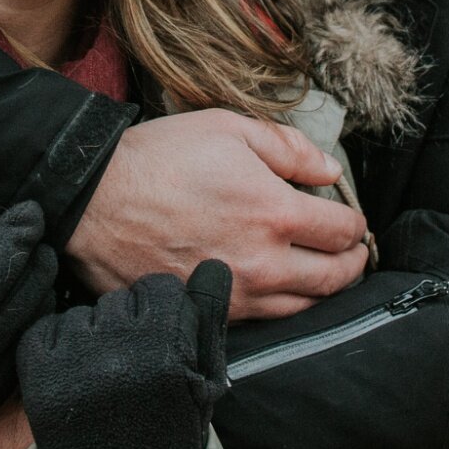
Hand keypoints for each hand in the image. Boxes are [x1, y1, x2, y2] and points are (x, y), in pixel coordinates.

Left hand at [18, 260, 231, 448]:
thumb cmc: (169, 432)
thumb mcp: (202, 378)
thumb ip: (209, 317)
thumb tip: (213, 265)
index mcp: (166, 350)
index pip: (158, 287)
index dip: (161, 314)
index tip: (160, 343)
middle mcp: (118, 351)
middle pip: (119, 299)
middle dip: (127, 326)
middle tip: (131, 368)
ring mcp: (73, 361)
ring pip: (83, 314)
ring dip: (91, 338)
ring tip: (103, 380)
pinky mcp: (37, 371)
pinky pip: (46, 329)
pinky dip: (56, 348)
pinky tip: (73, 379)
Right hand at [66, 111, 365, 318]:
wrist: (93, 203)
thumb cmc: (158, 159)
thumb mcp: (227, 129)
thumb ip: (288, 148)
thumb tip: (329, 171)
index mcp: (276, 214)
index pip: (344, 232)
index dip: (355, 224)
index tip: (350, 220)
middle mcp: (265, 264)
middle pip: (335, 278)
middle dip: (351, 263)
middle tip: (350, 252)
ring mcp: (237, 295)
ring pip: (304, 306)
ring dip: (321, 290)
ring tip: (321, 272)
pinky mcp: (209, 312)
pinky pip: (264, 319)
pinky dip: (281, 305)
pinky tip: (276, 287)